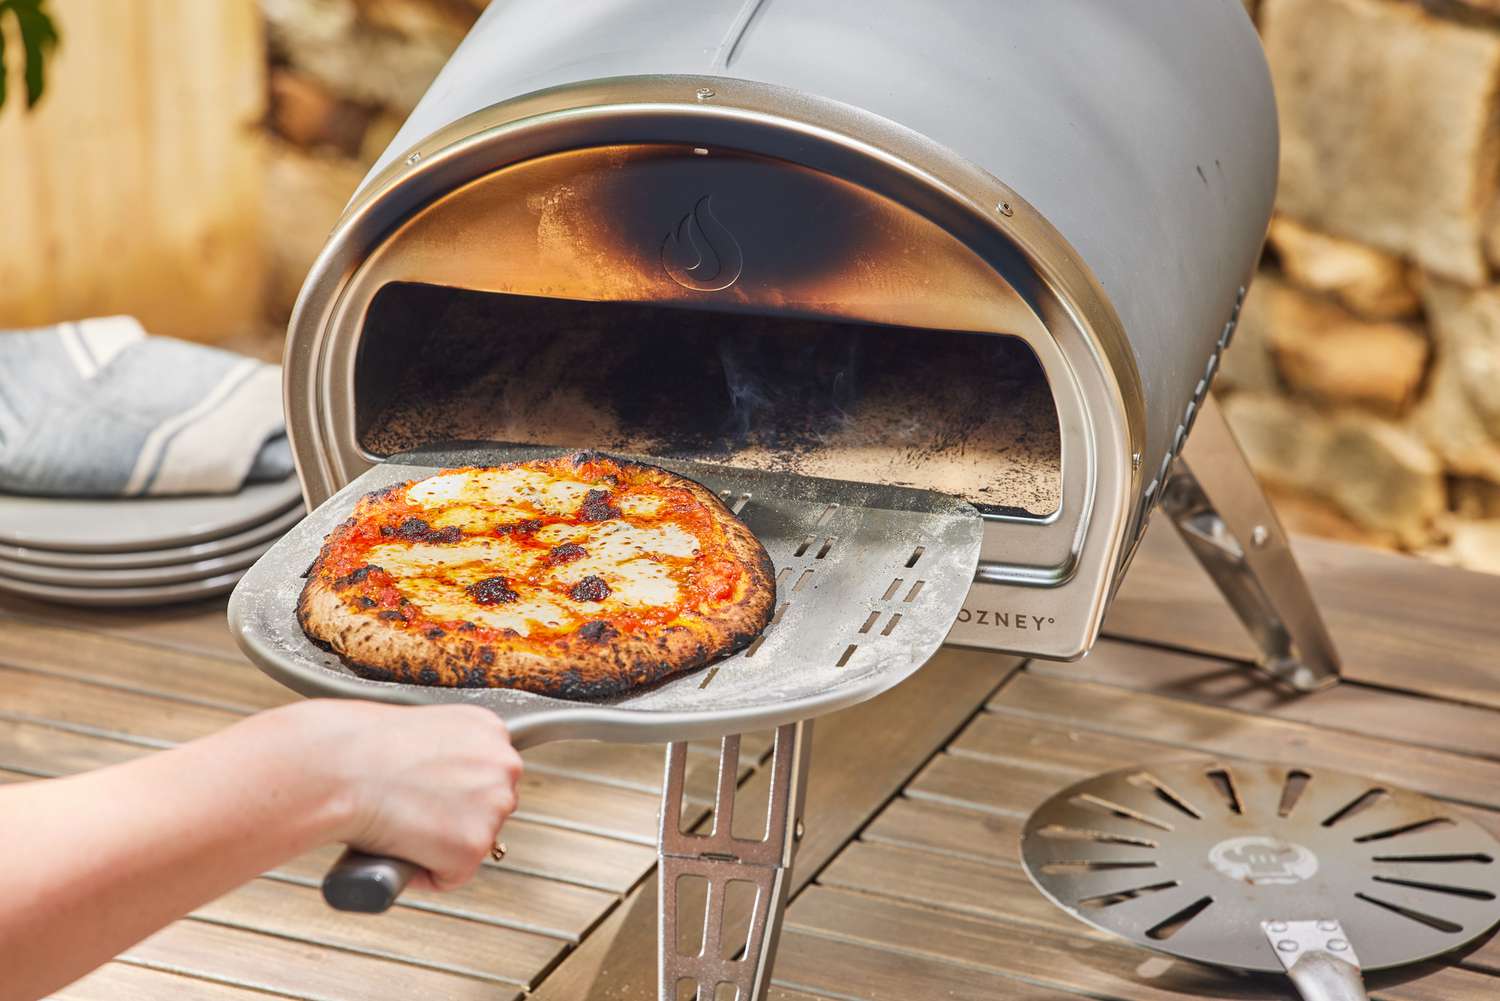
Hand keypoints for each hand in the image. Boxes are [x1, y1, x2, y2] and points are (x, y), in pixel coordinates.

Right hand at [270, 700, 522, 890]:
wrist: (340, 767)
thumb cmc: (360, 747)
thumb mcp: (419, 731)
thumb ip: (445, 752)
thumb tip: (443, 779)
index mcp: (490, 729)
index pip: (488, 774)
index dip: (453, 790)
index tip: (427, 793)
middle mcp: (503, 764)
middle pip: (490, 808)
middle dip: (454, 817)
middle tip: (411, 811)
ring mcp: (493, 806)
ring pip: (472, 843)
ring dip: (439, 844)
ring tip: (403, 824)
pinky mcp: (473, 847)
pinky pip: (450, 876)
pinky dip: (423, 872)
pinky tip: (399, 845)